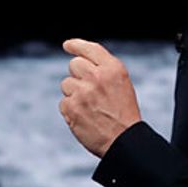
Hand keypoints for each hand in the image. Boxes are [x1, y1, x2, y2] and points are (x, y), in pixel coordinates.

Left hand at [59, 39, 142, 157]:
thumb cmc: (124, 114)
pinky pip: (63, 102)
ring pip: (66, 84)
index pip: (90, 49)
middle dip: (78, 76)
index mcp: (113, 69)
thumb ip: (103, 70)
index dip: (76, 45)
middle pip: (74, 65)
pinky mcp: (71, 107)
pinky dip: (71, 111)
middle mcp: (97, 76)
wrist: (124, 141)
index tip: (67, 45)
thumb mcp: (121, 84)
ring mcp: (82, 91)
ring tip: (91, 108)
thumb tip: (78, 61)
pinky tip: (84, 117)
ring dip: (74, 94)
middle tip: (91, 92)